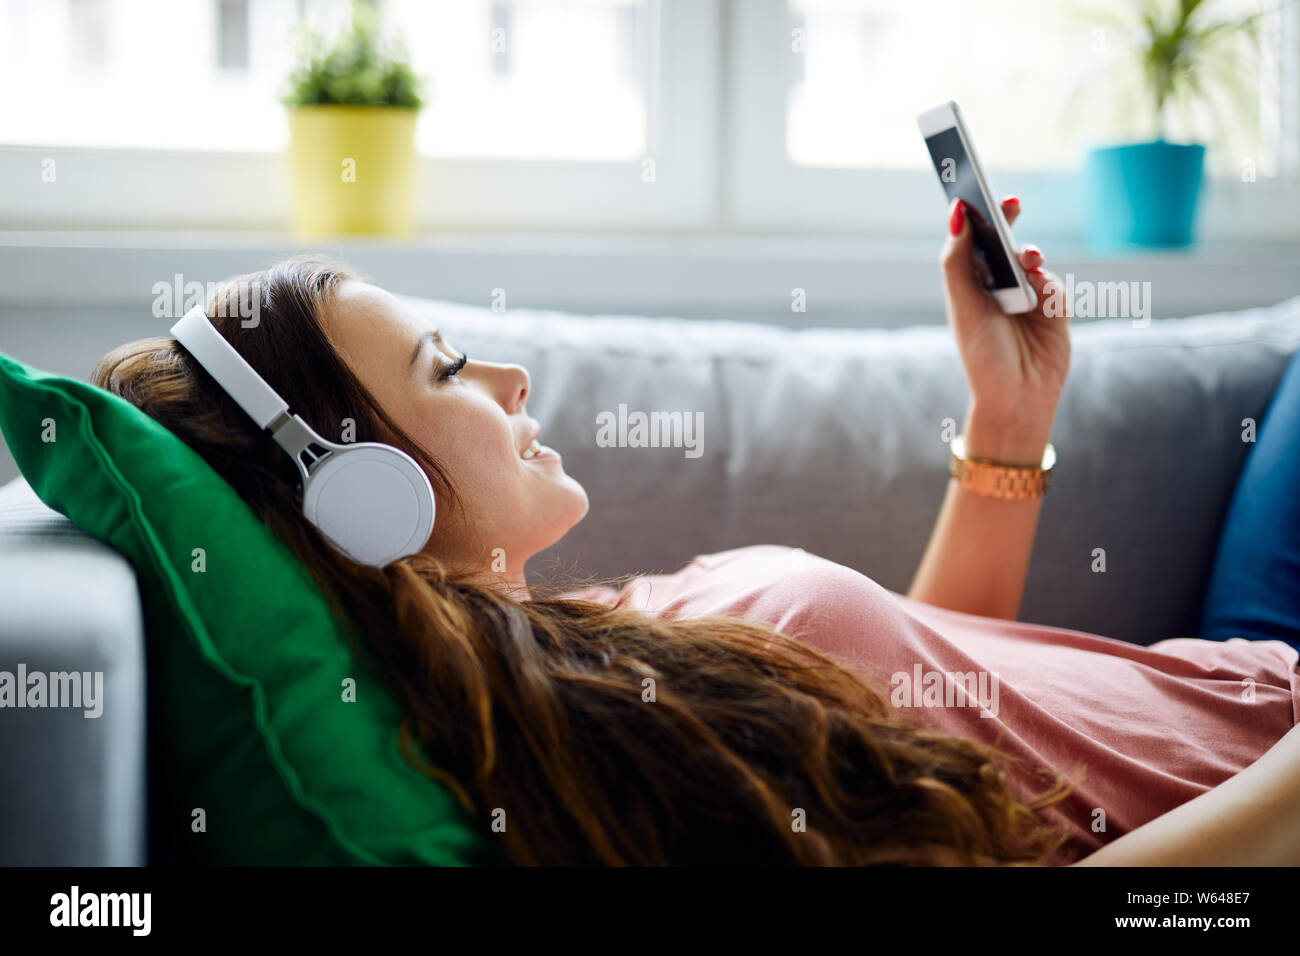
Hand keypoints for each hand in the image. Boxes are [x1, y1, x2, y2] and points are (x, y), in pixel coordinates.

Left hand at [941, 196, 1070, 461]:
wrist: (1017, 399)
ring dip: (1030, 255)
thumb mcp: (964, 306)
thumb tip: (956, 213)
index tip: (969, 187)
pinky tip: (1041, 293)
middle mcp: (996, 287)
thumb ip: (958, 259)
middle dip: (1004, 219)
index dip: (970, 214)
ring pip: (1030, 259)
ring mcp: (1026, 296)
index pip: (969, 240)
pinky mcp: (1054, 308)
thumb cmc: (982, 356)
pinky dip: (1048, 283)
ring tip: (1028, 259)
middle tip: (1008, 202)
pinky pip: (1054, 283)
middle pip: (1002, 240)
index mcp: (968, 285)